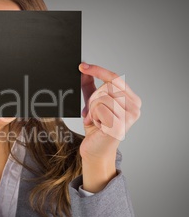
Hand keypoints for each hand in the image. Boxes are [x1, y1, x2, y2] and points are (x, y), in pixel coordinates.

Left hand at [78, 62, 141, 191]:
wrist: (95, 149)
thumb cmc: (97, 127)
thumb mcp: (92, 103)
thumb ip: (90, 86)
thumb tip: (84, 69)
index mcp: (132, 99)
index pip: (115, 78)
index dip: (98, 70)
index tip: (82, 66)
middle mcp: (135, 107)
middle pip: (107, 87)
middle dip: (93, 98)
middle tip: (92, 112)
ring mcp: (130, 117)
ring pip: (102, 98)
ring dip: (92, 109)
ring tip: (95, 120)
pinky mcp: (121, 126)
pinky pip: (100, 110)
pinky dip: (93, 117)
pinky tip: (97, 126)